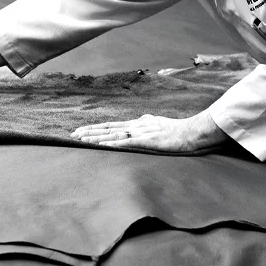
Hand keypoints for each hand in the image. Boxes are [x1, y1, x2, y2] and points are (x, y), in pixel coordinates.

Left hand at [70, 112, 227, 152]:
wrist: (194, 132)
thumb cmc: (179, 131)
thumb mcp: (159, 124)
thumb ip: (148, 123)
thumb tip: (141, 120)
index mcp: (139, 123)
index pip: (113, 126)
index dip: (96, 128)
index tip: (81, 130)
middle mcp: (136, 126)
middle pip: (108, 128)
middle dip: (89, 131)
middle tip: (72, 135)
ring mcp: (140, 133)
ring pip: (112, 135)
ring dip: (94, 137)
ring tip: (79, 139)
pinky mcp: (147, 142)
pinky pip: (124, 144)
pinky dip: (110, 144)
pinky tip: (99, 145)